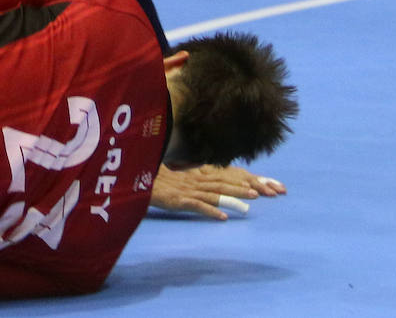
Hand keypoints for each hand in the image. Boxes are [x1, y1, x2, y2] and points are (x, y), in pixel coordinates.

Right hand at [149, 164, 286, 219]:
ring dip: (232, 198)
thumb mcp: (174, 177)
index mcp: (194, 176)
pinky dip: (211, 211)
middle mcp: (193, 182)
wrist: (134, 180)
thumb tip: (197, 178)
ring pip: (214, 194)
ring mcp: (187, 191)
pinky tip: (223, 218)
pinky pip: (198, 206)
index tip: (254, 183)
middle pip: (222, 184)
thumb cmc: (153, 180)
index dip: (237, 180)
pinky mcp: (179, 201)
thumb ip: (187, 177)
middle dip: (241, 188)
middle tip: (260, 193)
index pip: (219, 177)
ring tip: (249, 203)